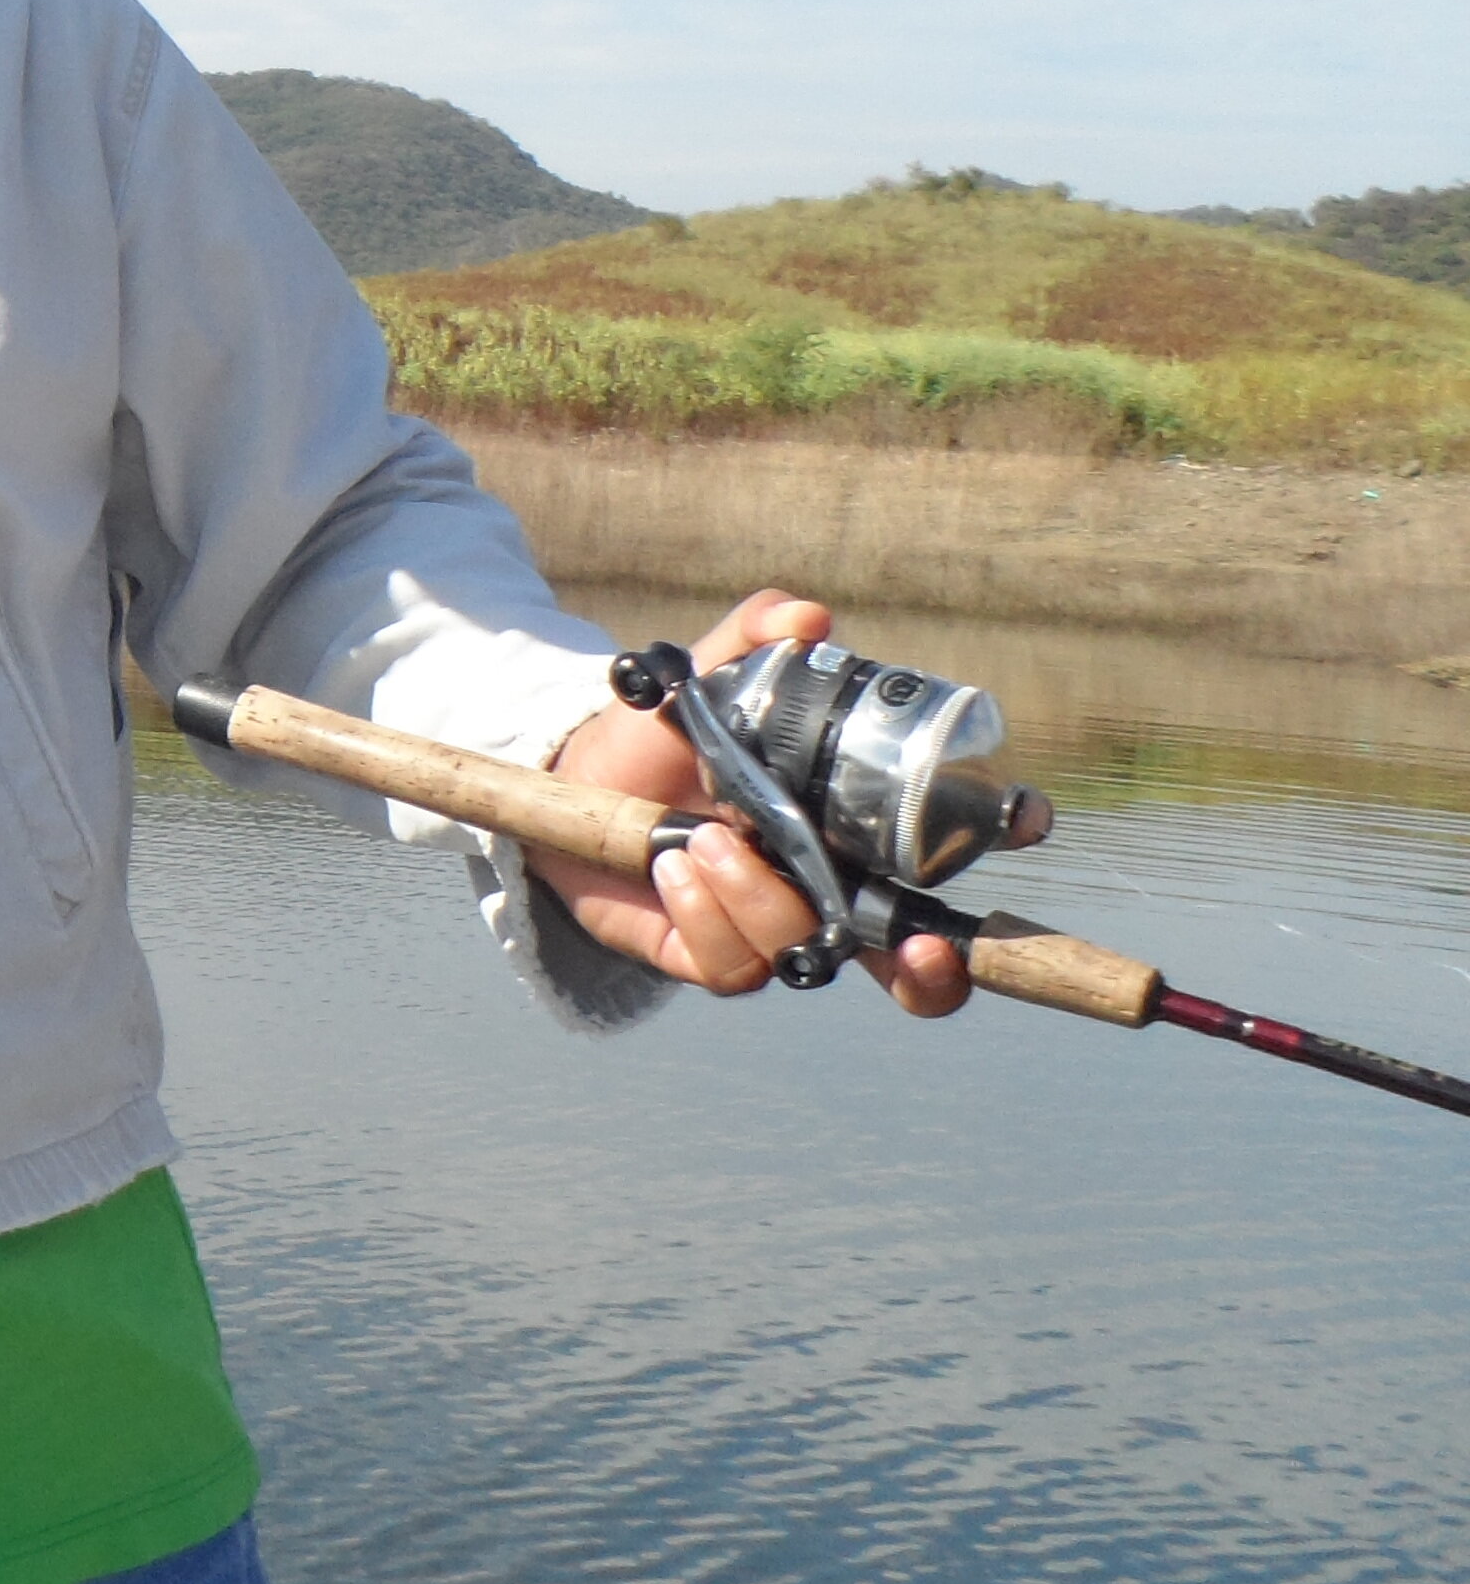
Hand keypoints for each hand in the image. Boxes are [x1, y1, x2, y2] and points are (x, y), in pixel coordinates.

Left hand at [529, 589, 971, 1016]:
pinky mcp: (714, 958)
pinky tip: (670, 866)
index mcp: (851, 823)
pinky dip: (707, 913)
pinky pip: (736, 964)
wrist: (565, 790)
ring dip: (763, 897)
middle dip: (934, 966)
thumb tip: (807, 617)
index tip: (1018, 819)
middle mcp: (828, 887)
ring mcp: (775, 928)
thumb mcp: (698, 683)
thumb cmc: (655, 738)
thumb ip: (747, 642)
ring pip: (812, 951)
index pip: (950, 843)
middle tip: (920, 944)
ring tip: (701, 838)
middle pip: (917, 959)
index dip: (1001, 834)